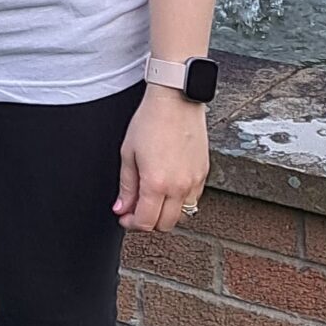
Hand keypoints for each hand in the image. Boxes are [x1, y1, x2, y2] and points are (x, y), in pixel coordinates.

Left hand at [112, 88, 207, 231]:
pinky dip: (180, 201)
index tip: (125, 218)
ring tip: (152, 198)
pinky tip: (168, 188)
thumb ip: (126, 186)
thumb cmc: (150, 121)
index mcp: (156, 183)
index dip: (132, 224)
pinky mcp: (203, 174)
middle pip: (165, 224)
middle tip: (135, 209)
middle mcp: (179, 187)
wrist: (176, 101)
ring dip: (165, 213)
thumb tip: (121, 208)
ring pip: (182, 216)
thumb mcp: (128, 154)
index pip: (146, 222)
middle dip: (148, 222)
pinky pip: (193, 200)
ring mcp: (194, 182)